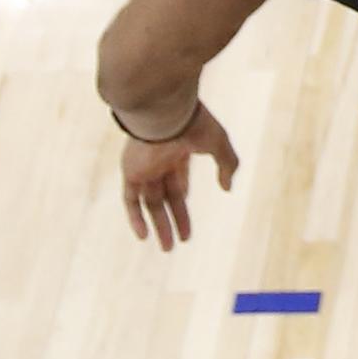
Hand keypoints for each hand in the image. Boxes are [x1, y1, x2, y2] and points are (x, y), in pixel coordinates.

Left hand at [118, 103, 240, 248]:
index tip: (188, 221)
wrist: (165, 111)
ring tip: (168, 248)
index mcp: (177, 150)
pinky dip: (135, 217)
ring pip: (150, 202)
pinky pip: (130, 199)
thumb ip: (227, 165)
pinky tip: (143, 236)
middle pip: (165, 196)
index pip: (178, 180)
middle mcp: (158, 159)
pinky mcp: (131, 171)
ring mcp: (144, 166)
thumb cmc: (194, 123)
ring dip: (158, 225)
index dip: (182, 201)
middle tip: (179, 242)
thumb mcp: (220, 145)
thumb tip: (227, 188)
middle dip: (174, 219)